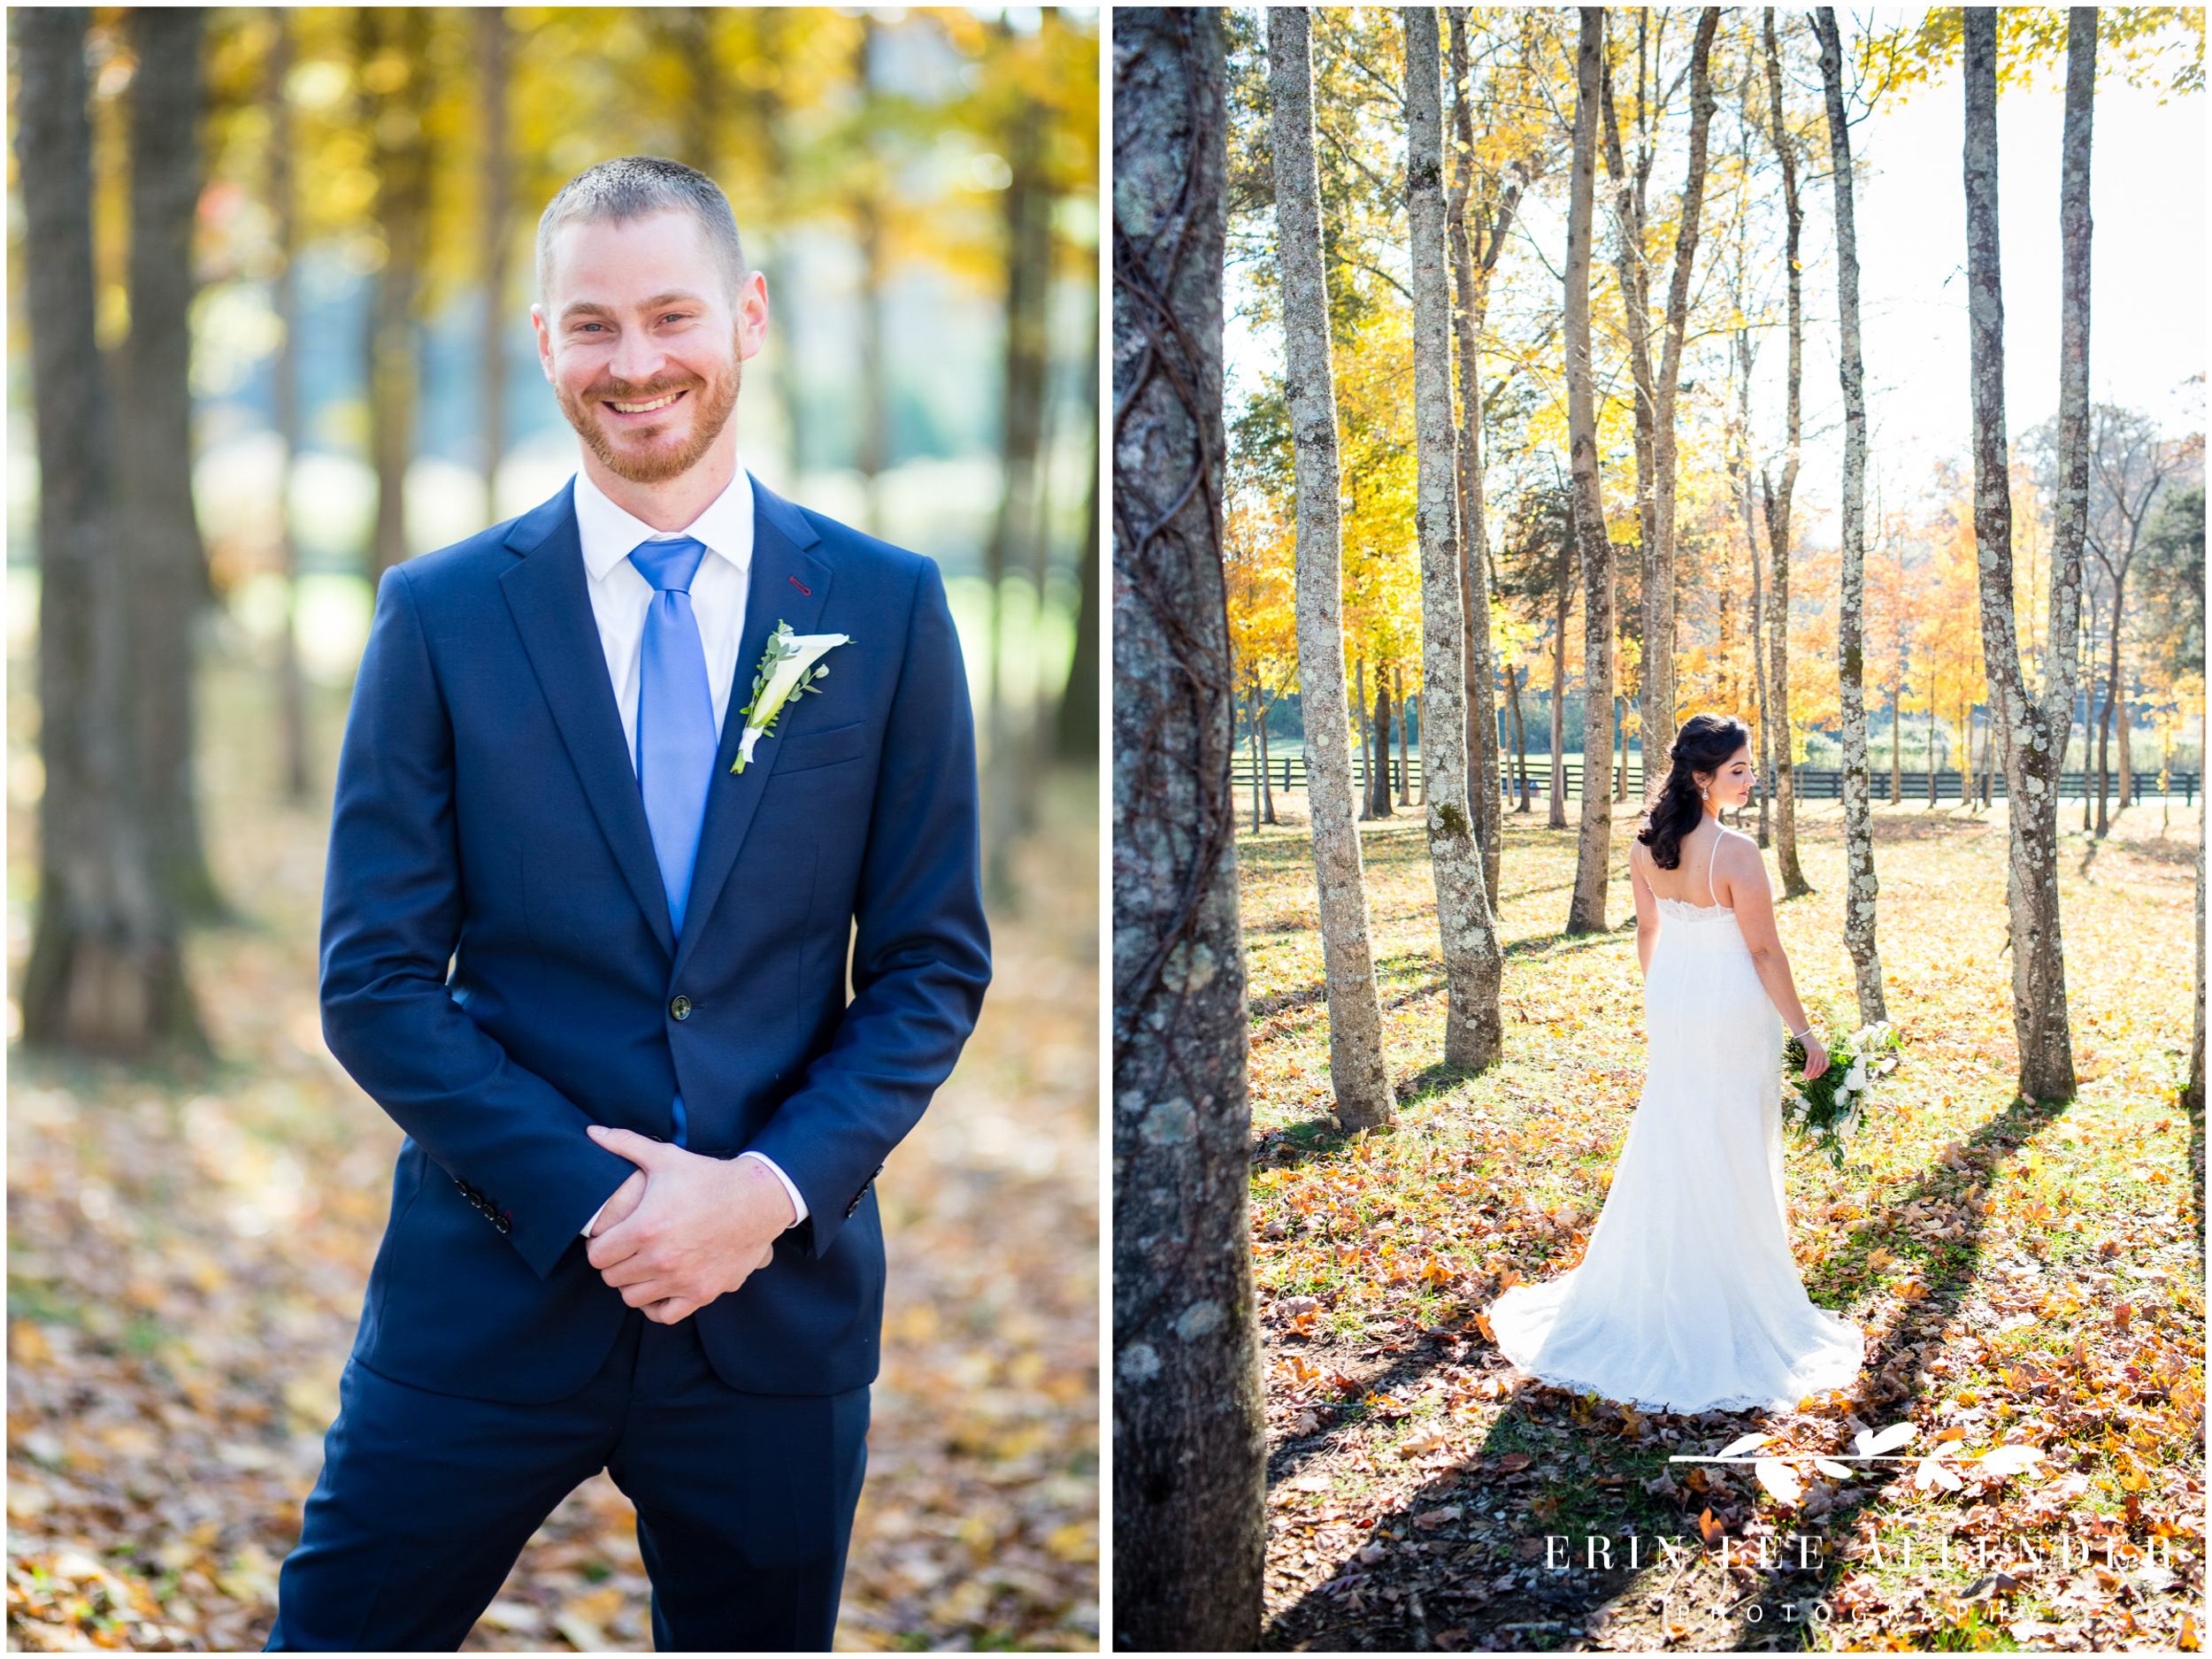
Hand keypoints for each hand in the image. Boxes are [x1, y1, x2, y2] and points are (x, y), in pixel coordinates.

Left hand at [583, 1126, 796, 1322]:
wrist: (757, 1199)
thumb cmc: (708, 1178)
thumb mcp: (665, 1157)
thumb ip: (625, 1144)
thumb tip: (592, 1132)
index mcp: (645, 1228)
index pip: (597, 1255)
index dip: (598, 1246)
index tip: (608, 1239)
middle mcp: (660, 1259)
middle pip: (611, 1277)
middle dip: (614, 1263)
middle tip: (625, 1250)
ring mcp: (682, 1280)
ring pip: (633, 1298)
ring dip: (633, 1283)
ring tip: (642, 1266)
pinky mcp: (702, 1293)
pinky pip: (664, 1315)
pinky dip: (657, 1305)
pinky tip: (660, 1287)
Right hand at [1799, 1034, 1829, 1080]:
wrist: (1803, 1032)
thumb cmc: (1806, 1041)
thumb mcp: (1813, 1048)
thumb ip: (1814, 1056)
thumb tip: (1810, 1066)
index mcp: (1824, 1053)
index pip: (1826, 1065)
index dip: (1821, 1072)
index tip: (1815, 1076)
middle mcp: (1823, 1053)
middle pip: (1820, 1067)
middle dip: (1814, 1075)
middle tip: (1808, 1078)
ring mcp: (1818, 1052)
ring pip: (1815, 1066)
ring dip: (1810, 1073)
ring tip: (1805, 1076)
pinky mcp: (1813, 1051)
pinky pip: (1810, 1063)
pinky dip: (1807, 1069)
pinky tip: (1803, 1072)